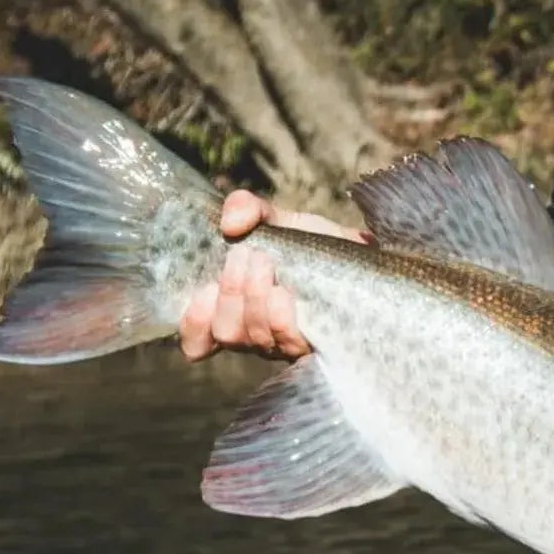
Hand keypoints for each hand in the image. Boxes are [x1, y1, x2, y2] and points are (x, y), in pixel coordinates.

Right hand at [179, 190, 368, 362]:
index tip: (202, 292)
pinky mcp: (315, 345)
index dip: (193, 324)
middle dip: (231, 291)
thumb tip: (230, 222)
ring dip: (254, 298)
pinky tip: (285, 292)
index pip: (197, 342)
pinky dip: (279, 316)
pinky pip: (287, 342)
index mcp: (234, 309)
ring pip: (253, 338)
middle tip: (249, 256)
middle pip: (226, 333)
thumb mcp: (275, 218)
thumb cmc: (310, 242)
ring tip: (267, 263)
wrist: (360, 255)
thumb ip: (246, 209)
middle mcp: (255, 334)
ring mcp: (284, 343)